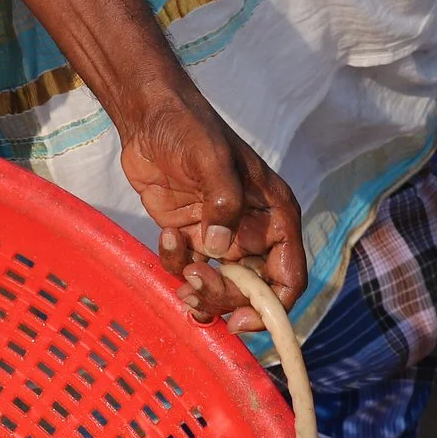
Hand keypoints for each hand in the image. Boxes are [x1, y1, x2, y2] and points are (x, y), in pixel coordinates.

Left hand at [117, 88, 306, 328]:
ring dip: (198, 290)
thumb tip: (220, 249)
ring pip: (219, 287)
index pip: (288, 277)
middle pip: (252, 291)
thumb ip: (222, 201)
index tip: (241, 321)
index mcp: (273, 215)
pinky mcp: (190, 236)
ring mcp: (220, 236)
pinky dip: (176, 266)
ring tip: (181, 269)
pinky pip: (188, 270)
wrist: (148, 116)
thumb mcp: (211, 157)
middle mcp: (252, 232)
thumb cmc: (190, 128)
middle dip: (225, 298)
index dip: (271, 308)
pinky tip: (166, 236)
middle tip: (194, 284)